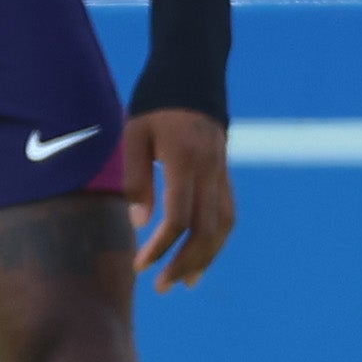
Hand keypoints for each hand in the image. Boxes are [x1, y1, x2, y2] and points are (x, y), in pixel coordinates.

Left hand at [124, 107, 234, 289]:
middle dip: (184, 263)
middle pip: (205, 230)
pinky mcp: (224, 173)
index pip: (178, 218)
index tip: (139, 265)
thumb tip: (139, 223)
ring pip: (223, 226)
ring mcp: (222, 173)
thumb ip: (137, 178)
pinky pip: (227, 213)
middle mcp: (210, 172)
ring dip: (206, 257)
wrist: (193, 75)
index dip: (160, 247)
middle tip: (160, 287)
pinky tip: (202, 255)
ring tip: (185, 282)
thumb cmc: (155, 103)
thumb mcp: (134, 134)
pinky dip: (217, 239)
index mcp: (185, 162)